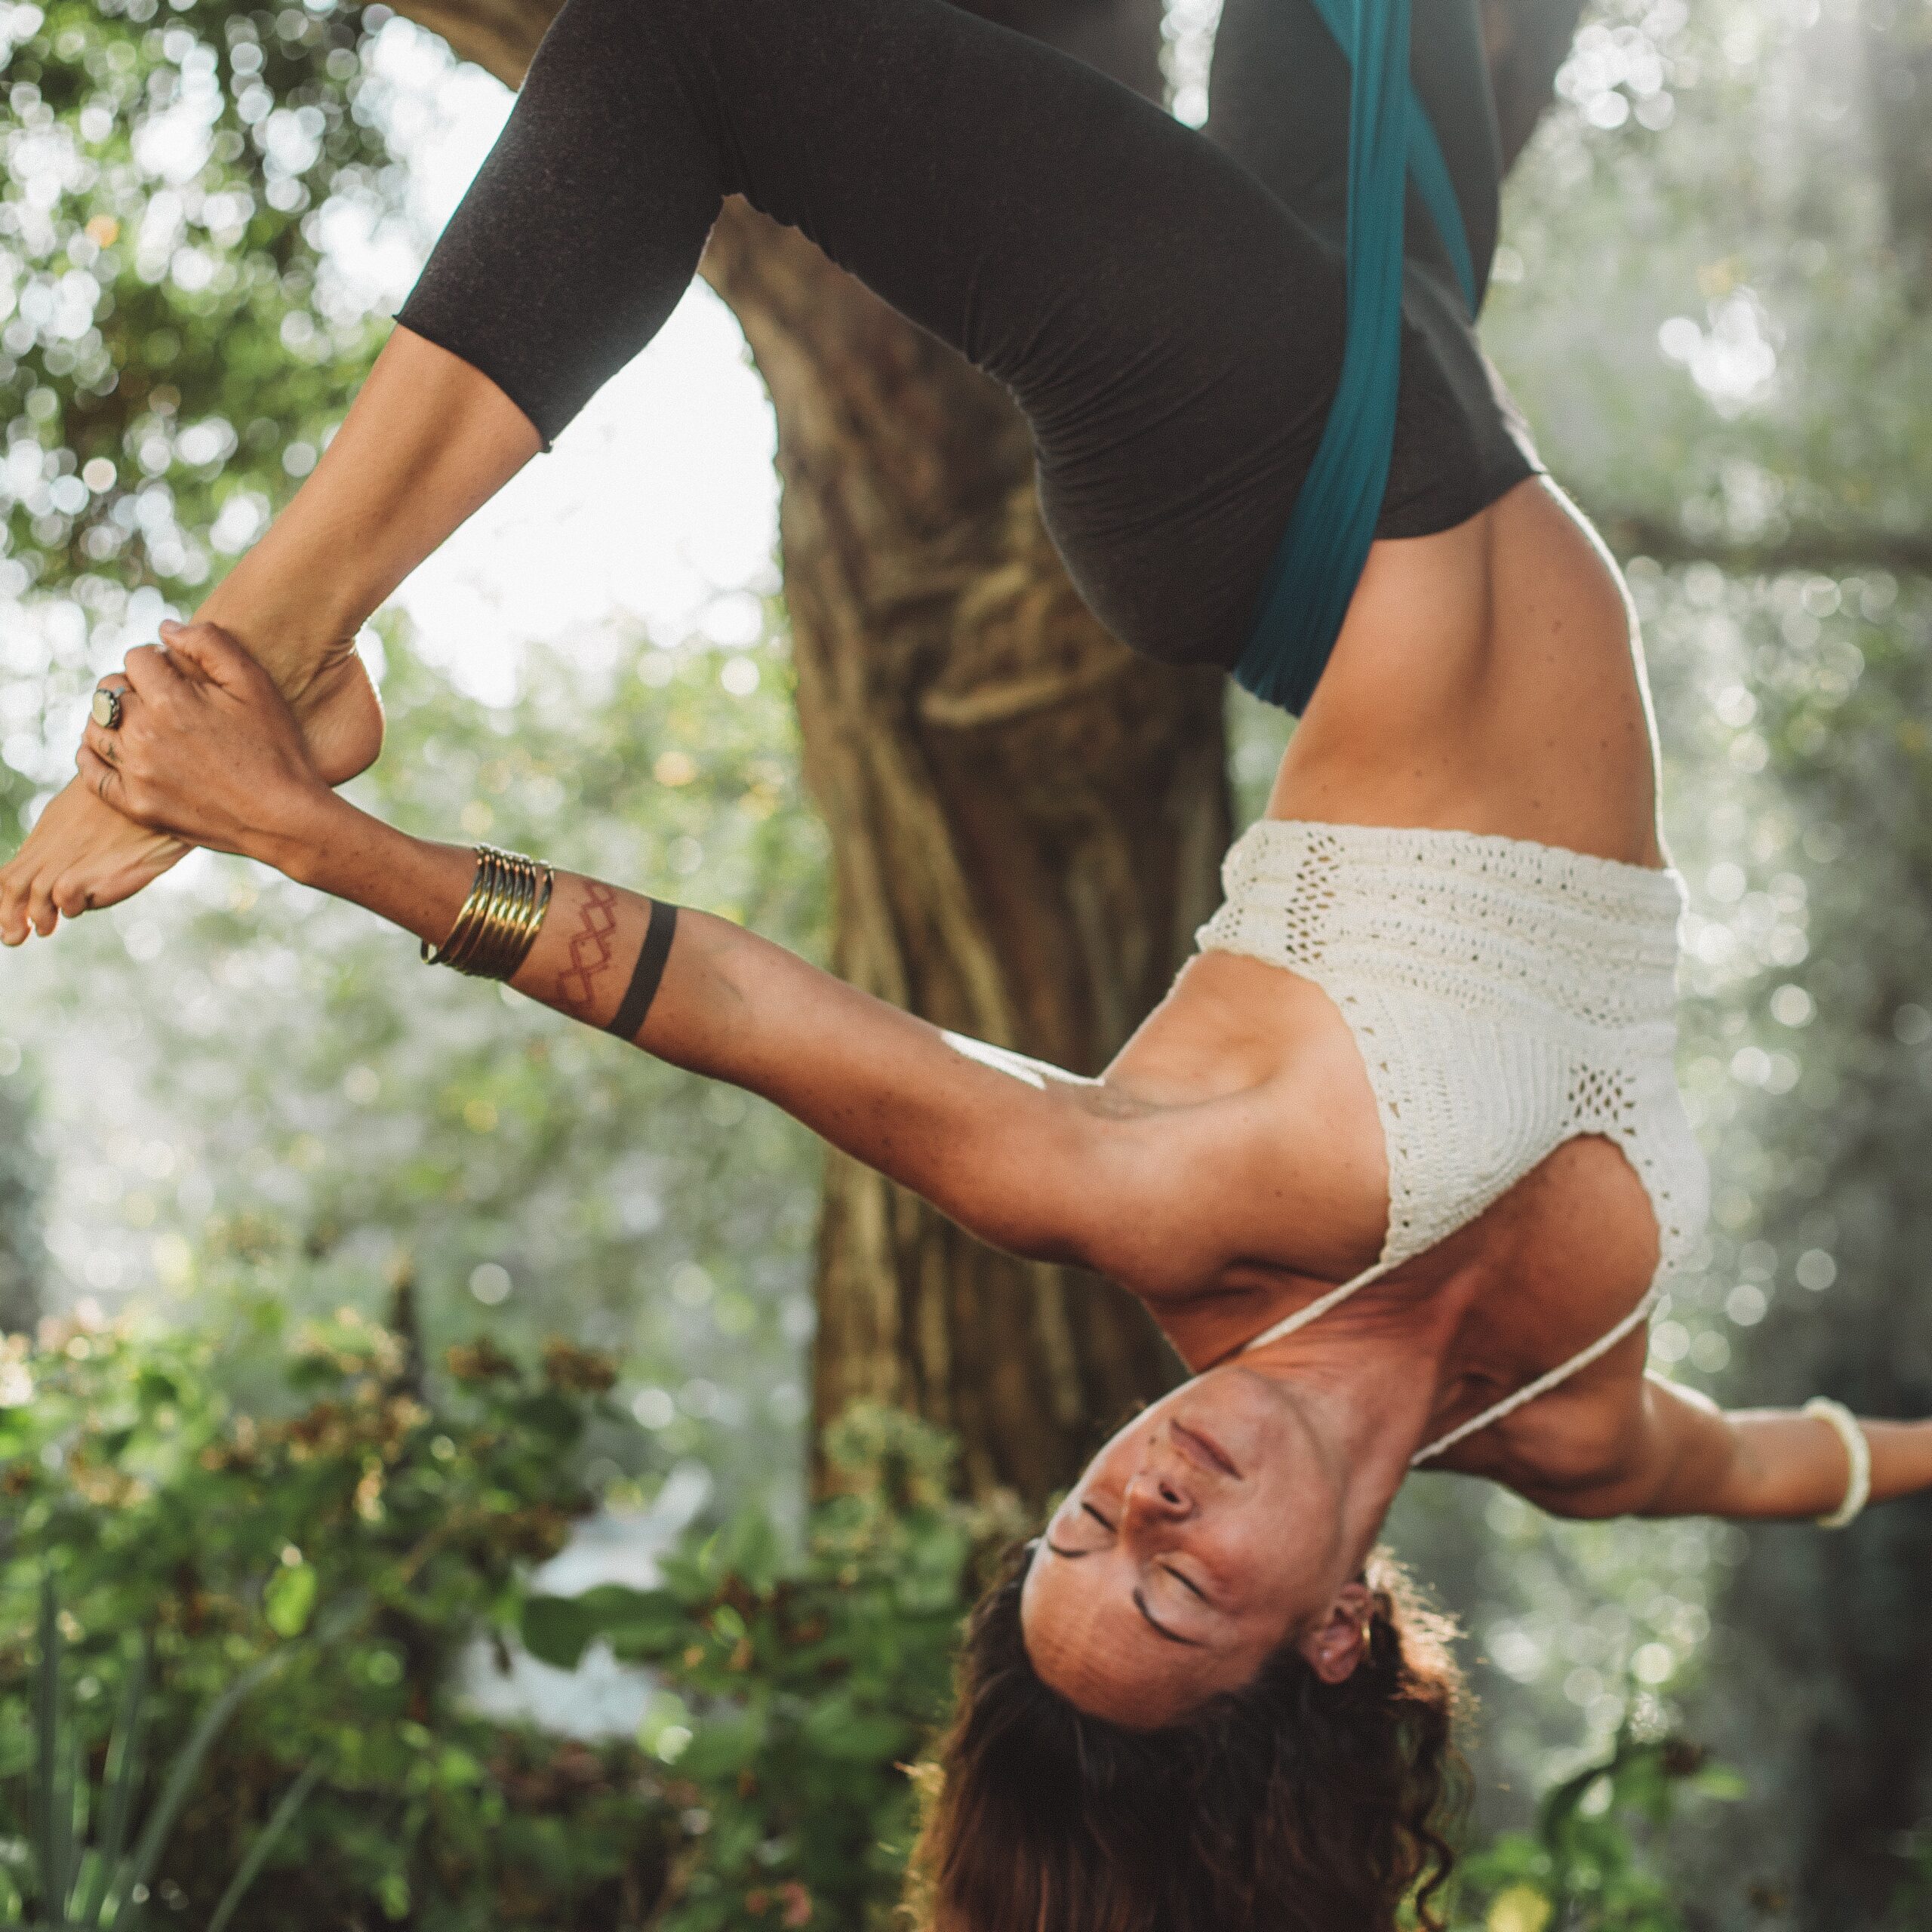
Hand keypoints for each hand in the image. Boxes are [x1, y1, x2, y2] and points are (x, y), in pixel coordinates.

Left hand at [0, 630, 380, 946]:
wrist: (284, 819)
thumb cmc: (276, 748)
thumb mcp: (255, 685)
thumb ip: (210, 644)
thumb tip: (166, 628)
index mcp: (170, 700)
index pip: (137, 656)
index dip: (161, 660)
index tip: (184, 676)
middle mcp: (143, 734)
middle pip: (110, 688)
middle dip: (136, 685)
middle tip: (168, 701)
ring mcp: (136, 772)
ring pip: (95, 725)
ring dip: (113, 717)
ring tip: (144, 723)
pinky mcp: (135, 805)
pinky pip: (91, 771)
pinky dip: (94, 755)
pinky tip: (116, 750)